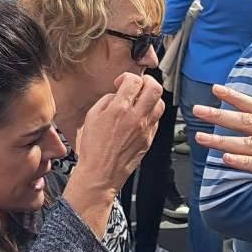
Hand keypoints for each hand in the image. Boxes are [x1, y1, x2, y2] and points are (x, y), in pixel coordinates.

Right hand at [72, 71, 163, 189]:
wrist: (100, 174)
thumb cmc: (93, 149)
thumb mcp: (91, 117)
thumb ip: (106, 100)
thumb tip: (118, 94)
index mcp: (118, 109)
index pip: (134, 81)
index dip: (127, 77)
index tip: (121, 82)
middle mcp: (135, 118)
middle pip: (155, 89)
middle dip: (147, 81)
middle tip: (139, 84)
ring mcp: (145, 129)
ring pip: (161, 104)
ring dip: (151, 98)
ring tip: (141, 100)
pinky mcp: (149, 140)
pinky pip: (157, 120)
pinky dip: (151, 113)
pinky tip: (140, 116)